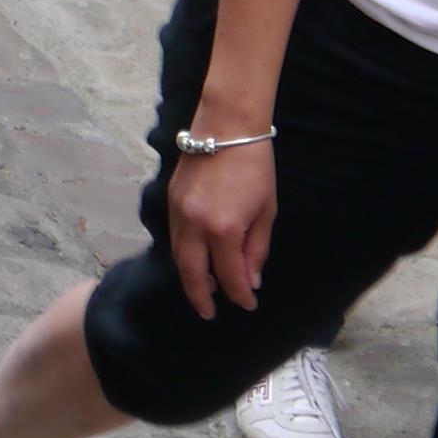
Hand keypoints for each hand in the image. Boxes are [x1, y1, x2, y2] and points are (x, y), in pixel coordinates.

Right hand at [165, 137, 273, 319]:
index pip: (229, 275)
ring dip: (189, 276)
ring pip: (178, 256)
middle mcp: (194, 224)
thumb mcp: (266, 210)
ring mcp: (178, 211)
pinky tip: (194, 258)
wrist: (227, 124)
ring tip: (204, 288)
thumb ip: (256, 249)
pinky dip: (182, 254)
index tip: (248, 304)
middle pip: (192, 274)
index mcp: (223, 229)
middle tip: (209, 313)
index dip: (240, 294)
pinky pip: (173, 237)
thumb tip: (251, 280)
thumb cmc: (255, 166)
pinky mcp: (170, 199)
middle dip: (201, 297)